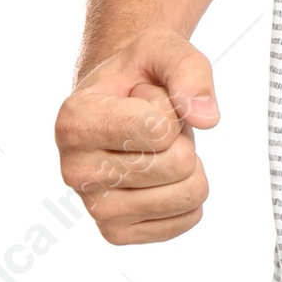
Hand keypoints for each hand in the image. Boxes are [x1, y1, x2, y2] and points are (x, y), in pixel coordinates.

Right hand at [54, 29, 219, 243]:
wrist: (116, 104)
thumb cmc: (137, 76)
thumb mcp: (161, 48)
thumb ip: (188, 69)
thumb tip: (206, 117)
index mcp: (74, 123)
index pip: (160, 130)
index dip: (170, 107)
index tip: (143, 98)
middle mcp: (75, 172)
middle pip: (178, 163)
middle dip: (182, 137)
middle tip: (155, 125)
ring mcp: (95, 209)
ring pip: (188, 194)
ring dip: (188, 163)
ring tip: (156, 148)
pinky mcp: (117, 233)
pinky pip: (187, 219)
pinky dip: (188, 192)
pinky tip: (159, 174)